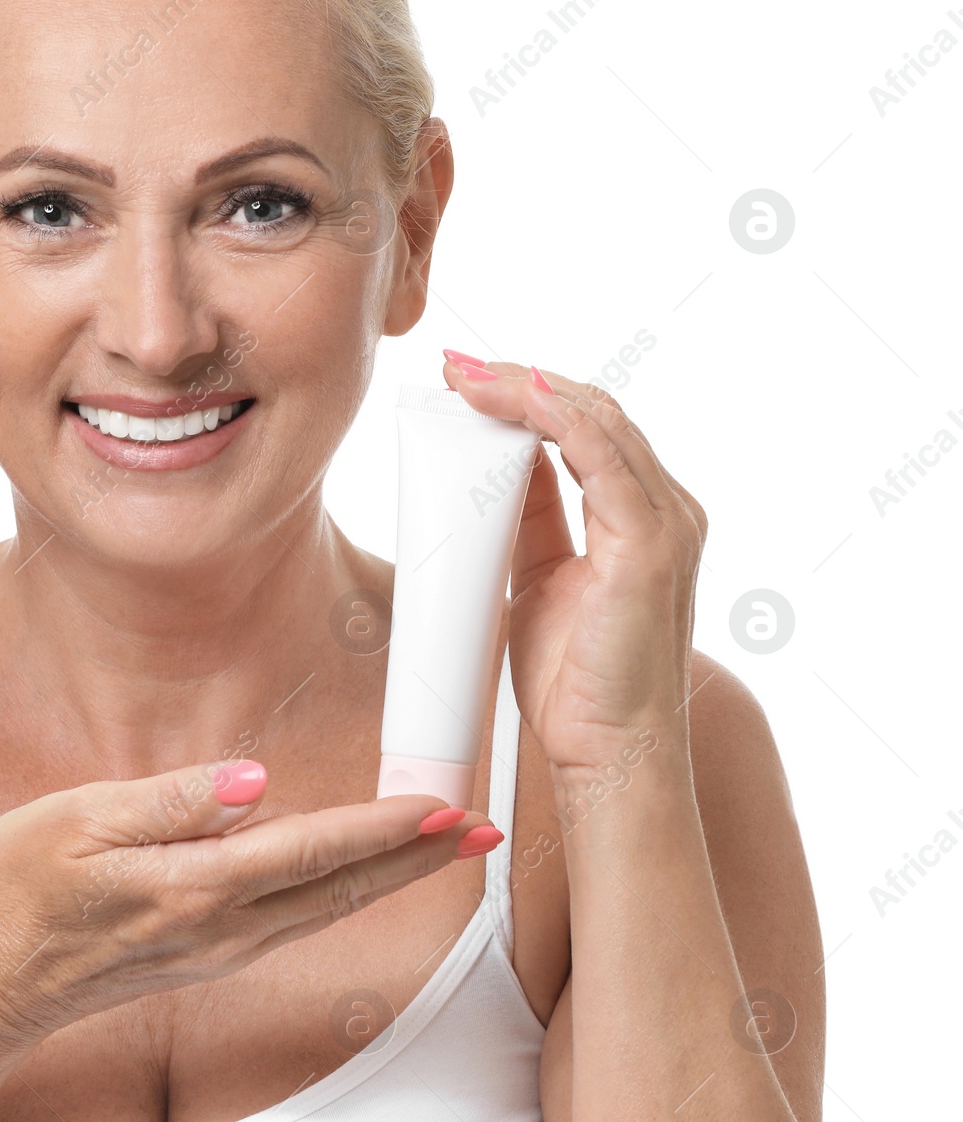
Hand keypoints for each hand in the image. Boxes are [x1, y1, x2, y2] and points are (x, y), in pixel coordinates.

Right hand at [0, 761, 494, 1054]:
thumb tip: (252, 780)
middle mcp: (222, 929)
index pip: (312, 852)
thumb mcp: (77, 822)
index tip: (442, 803)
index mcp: (193, 888)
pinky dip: (348, 892)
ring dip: (394, 875)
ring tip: (445, 845)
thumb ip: (169, 801)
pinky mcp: (212, 954)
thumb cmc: (20, 890)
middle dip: (418, 857)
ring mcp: (221, 950)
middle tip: (484, 828)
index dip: (383, 826)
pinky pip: (301, 920)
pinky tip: (364, 874)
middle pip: (342, 888)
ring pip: (329, 909)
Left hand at [440, 352, 707, 784]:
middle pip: (592, 413)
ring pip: (593, 420)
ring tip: (464, 375)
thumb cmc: (576, 683)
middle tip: (455, 367)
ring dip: (523, 387)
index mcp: (643, 517)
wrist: (606, 754)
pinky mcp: (650, 543)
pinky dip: (549, 415)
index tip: (467, 382)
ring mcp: (666, 523)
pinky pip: (597, 452)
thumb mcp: (539, 578)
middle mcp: (667, 510)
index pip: (588, 429)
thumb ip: (531, 518)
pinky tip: (508, 397)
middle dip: (519, 381)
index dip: (529, 396)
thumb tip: (501, 465)